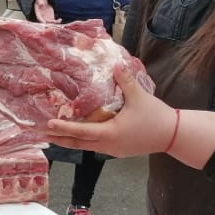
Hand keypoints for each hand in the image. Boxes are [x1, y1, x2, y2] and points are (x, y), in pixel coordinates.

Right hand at [33, 0, 59, 23]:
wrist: (43, 3)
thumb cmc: (40, 1)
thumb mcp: (40, 1)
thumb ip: (40, 2)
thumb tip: (41, 4)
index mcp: (38, 14)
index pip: (39, 18)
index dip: (42, 20)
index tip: (45, 22)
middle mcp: (42, 18)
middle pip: (46, 22)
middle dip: (50, 23)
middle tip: (54, 21)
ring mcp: (47, 19)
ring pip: (51, 23)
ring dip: (55, 23)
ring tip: (59, 20)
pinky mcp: (51, 19)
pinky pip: (54, 22)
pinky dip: (57, 21)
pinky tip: (60, 19)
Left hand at [45, 64, 173, 157]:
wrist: (173, 135)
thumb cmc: (156, 117)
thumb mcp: (139, 97)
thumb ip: (125, 81)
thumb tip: (115, 64)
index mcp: (110, 134)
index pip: (82, 132)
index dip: (64, 128)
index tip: (49, 125)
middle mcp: (108, 146)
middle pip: (78, 144)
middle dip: (59, 138)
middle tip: (41, 133)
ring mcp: (112, 150)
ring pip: (86, 146)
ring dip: (70, 140)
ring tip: (54, 134)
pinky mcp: (118, 150)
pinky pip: (95, 145)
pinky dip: (83, 140)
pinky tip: (79, 133)